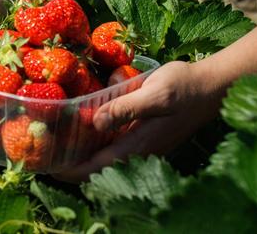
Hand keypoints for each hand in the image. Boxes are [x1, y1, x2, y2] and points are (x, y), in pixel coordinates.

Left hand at [55, 60, 223, 181]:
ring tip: (55, 142)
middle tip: (44, 151)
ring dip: (82, 152)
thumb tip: (96, 122)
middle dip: (72, 163)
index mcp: (139, 145)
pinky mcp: (145, 135)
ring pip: (106, 156)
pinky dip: (96, 140)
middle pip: (98, 166)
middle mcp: (139, 150)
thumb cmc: (182, 87)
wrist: (211, 85)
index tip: (48, 167)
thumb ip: (125, 108)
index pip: (98, 167)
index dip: (71, 170)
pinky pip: (115, 144)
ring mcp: (143, 144)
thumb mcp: (153, 92)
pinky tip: (82, 126)